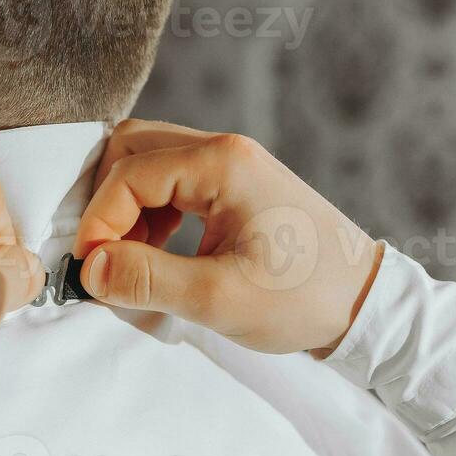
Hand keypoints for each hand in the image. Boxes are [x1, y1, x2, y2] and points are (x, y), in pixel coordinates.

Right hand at [72, 120, 382, 354]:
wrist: (366, 304)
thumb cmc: (304, 300)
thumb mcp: (219, 298)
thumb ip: (147, 279)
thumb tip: (89, 268)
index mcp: (222, 163)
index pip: (129, 175)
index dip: (99, 222)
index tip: (91, 270)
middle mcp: (225, 150)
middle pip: (131, 151)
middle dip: (105, 204)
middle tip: (103, 258)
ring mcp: (231, 164)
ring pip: (148, 165)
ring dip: (126, 210)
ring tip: (130, 262)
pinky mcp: (235, 186)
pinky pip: (171, 184)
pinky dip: (149, 215)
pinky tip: (155, 256)